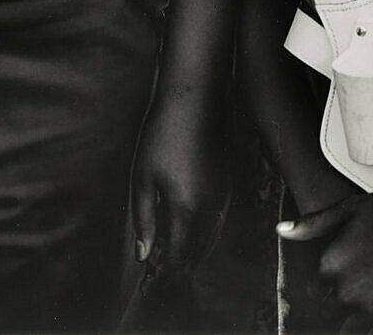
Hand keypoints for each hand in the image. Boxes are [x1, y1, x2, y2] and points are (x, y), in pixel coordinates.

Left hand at [131, 87, 227, 273]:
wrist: (195, 97)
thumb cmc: (163, 133)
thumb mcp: (143, 177)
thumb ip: (144, 219)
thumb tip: (144, 253)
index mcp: (188, 210)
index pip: (179, 257)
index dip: (165, 270)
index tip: (151, 275)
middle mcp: (211, 208)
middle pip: (199, 252)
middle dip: (180, 264)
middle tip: (160, 264)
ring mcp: (224, 195)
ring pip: (212, 237)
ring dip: (194, 249)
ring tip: (172, 247)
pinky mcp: (228, 182)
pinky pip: (219, 219)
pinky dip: (206, 231)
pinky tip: (191, 223)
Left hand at [277, 183, 372, 332]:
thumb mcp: (347, 209)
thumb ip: (312, 225)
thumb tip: (281, 230)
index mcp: (330, 266)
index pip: (318, 288)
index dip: (331, 282)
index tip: (346, 277)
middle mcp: (346, 292)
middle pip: (333, 310)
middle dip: (342, 304)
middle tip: (363, 288)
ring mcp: (371, 310)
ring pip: (351, 330)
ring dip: (355, 321)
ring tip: (372, 300)